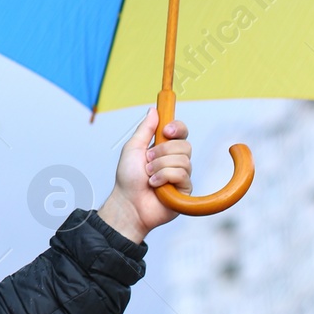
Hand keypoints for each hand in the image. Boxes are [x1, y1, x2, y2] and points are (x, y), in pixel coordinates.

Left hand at [97, 108, 192, 242]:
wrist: (128, 203)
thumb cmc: (128, 178)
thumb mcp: (133, 148)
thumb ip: (145, 129)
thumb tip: (154, 110)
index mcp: (164, 148)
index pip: (181, 132)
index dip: (177, 128)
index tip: (166, 131)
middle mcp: (175, 160)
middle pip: (185, 145)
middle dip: (162, 152)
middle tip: (148, 161)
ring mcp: (182, 175)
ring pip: (183, 160)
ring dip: (159, 167)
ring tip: (149, 176)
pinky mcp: (185, 190)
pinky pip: (182, 174)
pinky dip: (164, 178)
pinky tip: (155, 186)